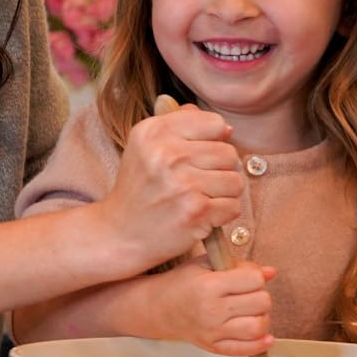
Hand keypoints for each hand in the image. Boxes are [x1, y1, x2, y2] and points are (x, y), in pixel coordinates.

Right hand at [90, 104, 244, 272]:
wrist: (121, 233)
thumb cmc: (140, 188)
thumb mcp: (147, 147)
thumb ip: (182, 125)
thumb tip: (227, 129)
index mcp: (153, 132)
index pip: (214, 123)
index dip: (212, 141)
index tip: (194, 156)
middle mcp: (166, 154)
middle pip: (229, 153)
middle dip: (220, 170)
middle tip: (194, 183)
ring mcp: (182, 184)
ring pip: (236, 181)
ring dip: (222, 194)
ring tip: (197, 198)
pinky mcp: (196, 211)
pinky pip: (234, 207)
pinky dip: (221, 215)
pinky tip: (199, 215)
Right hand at [153, 261, 276, 354]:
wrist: (156, 308)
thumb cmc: (179, 283)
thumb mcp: (203, 265)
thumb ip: (237, 265)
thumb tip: (271, 272)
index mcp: (209, 286)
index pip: (255, 280)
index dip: (255, 276)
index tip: (246, 277)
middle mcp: (212, 310)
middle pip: (262, 302)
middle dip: (260, 295)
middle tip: (247, 293)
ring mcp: (213, 331)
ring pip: (259, 327)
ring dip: (261, 317)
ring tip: (250, 311)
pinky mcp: (213, 346)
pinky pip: (247, 349)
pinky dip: (261, 343)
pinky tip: (265, 335)